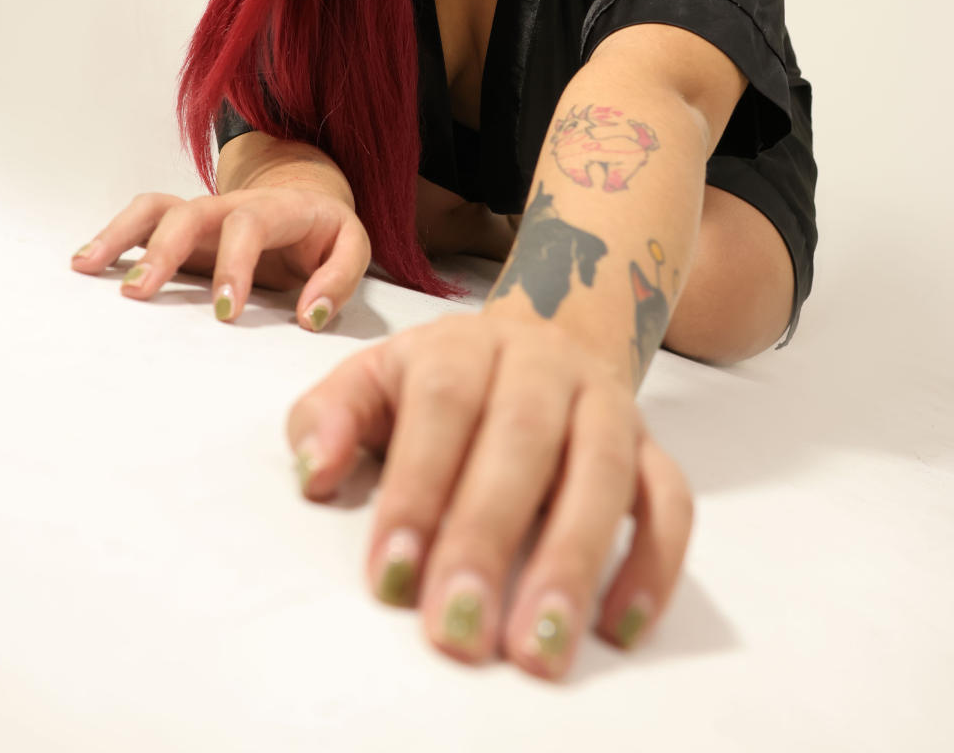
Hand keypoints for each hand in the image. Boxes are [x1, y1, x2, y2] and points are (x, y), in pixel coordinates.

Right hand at [70, 188, 371, 330]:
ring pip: (156, 210)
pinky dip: (114, 239)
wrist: (308, 199)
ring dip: (120, 236)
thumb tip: (309, 315)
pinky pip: (143, 222)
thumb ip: (339, 279)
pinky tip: (87, 265)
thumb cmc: (325, 233)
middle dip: (162, 251)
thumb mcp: (352, 248)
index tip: (224, 312)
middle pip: (191, 213)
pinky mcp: (183, 229)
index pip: (249, 224)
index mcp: (279, 207)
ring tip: (86, 267)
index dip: (234, 264)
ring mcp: (202, 214)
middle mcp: (232, 204)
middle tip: (139, 294)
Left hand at [286, 311, 693, 679]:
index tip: (391, 578)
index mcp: (464, 345)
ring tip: (538, 647)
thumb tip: (318, 472)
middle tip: (458, 627)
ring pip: (604, 471)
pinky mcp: (651, 447)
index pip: (442, 404)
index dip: (417, 489)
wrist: (540, 342)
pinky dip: (655, 562)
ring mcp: (605, 404)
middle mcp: (543, 364)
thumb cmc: (442, 382)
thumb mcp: (372, 381)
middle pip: (523, 437)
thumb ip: (331, 417)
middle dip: (488, 535)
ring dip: (573, 560)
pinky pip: (671, 500)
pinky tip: (618, 626)